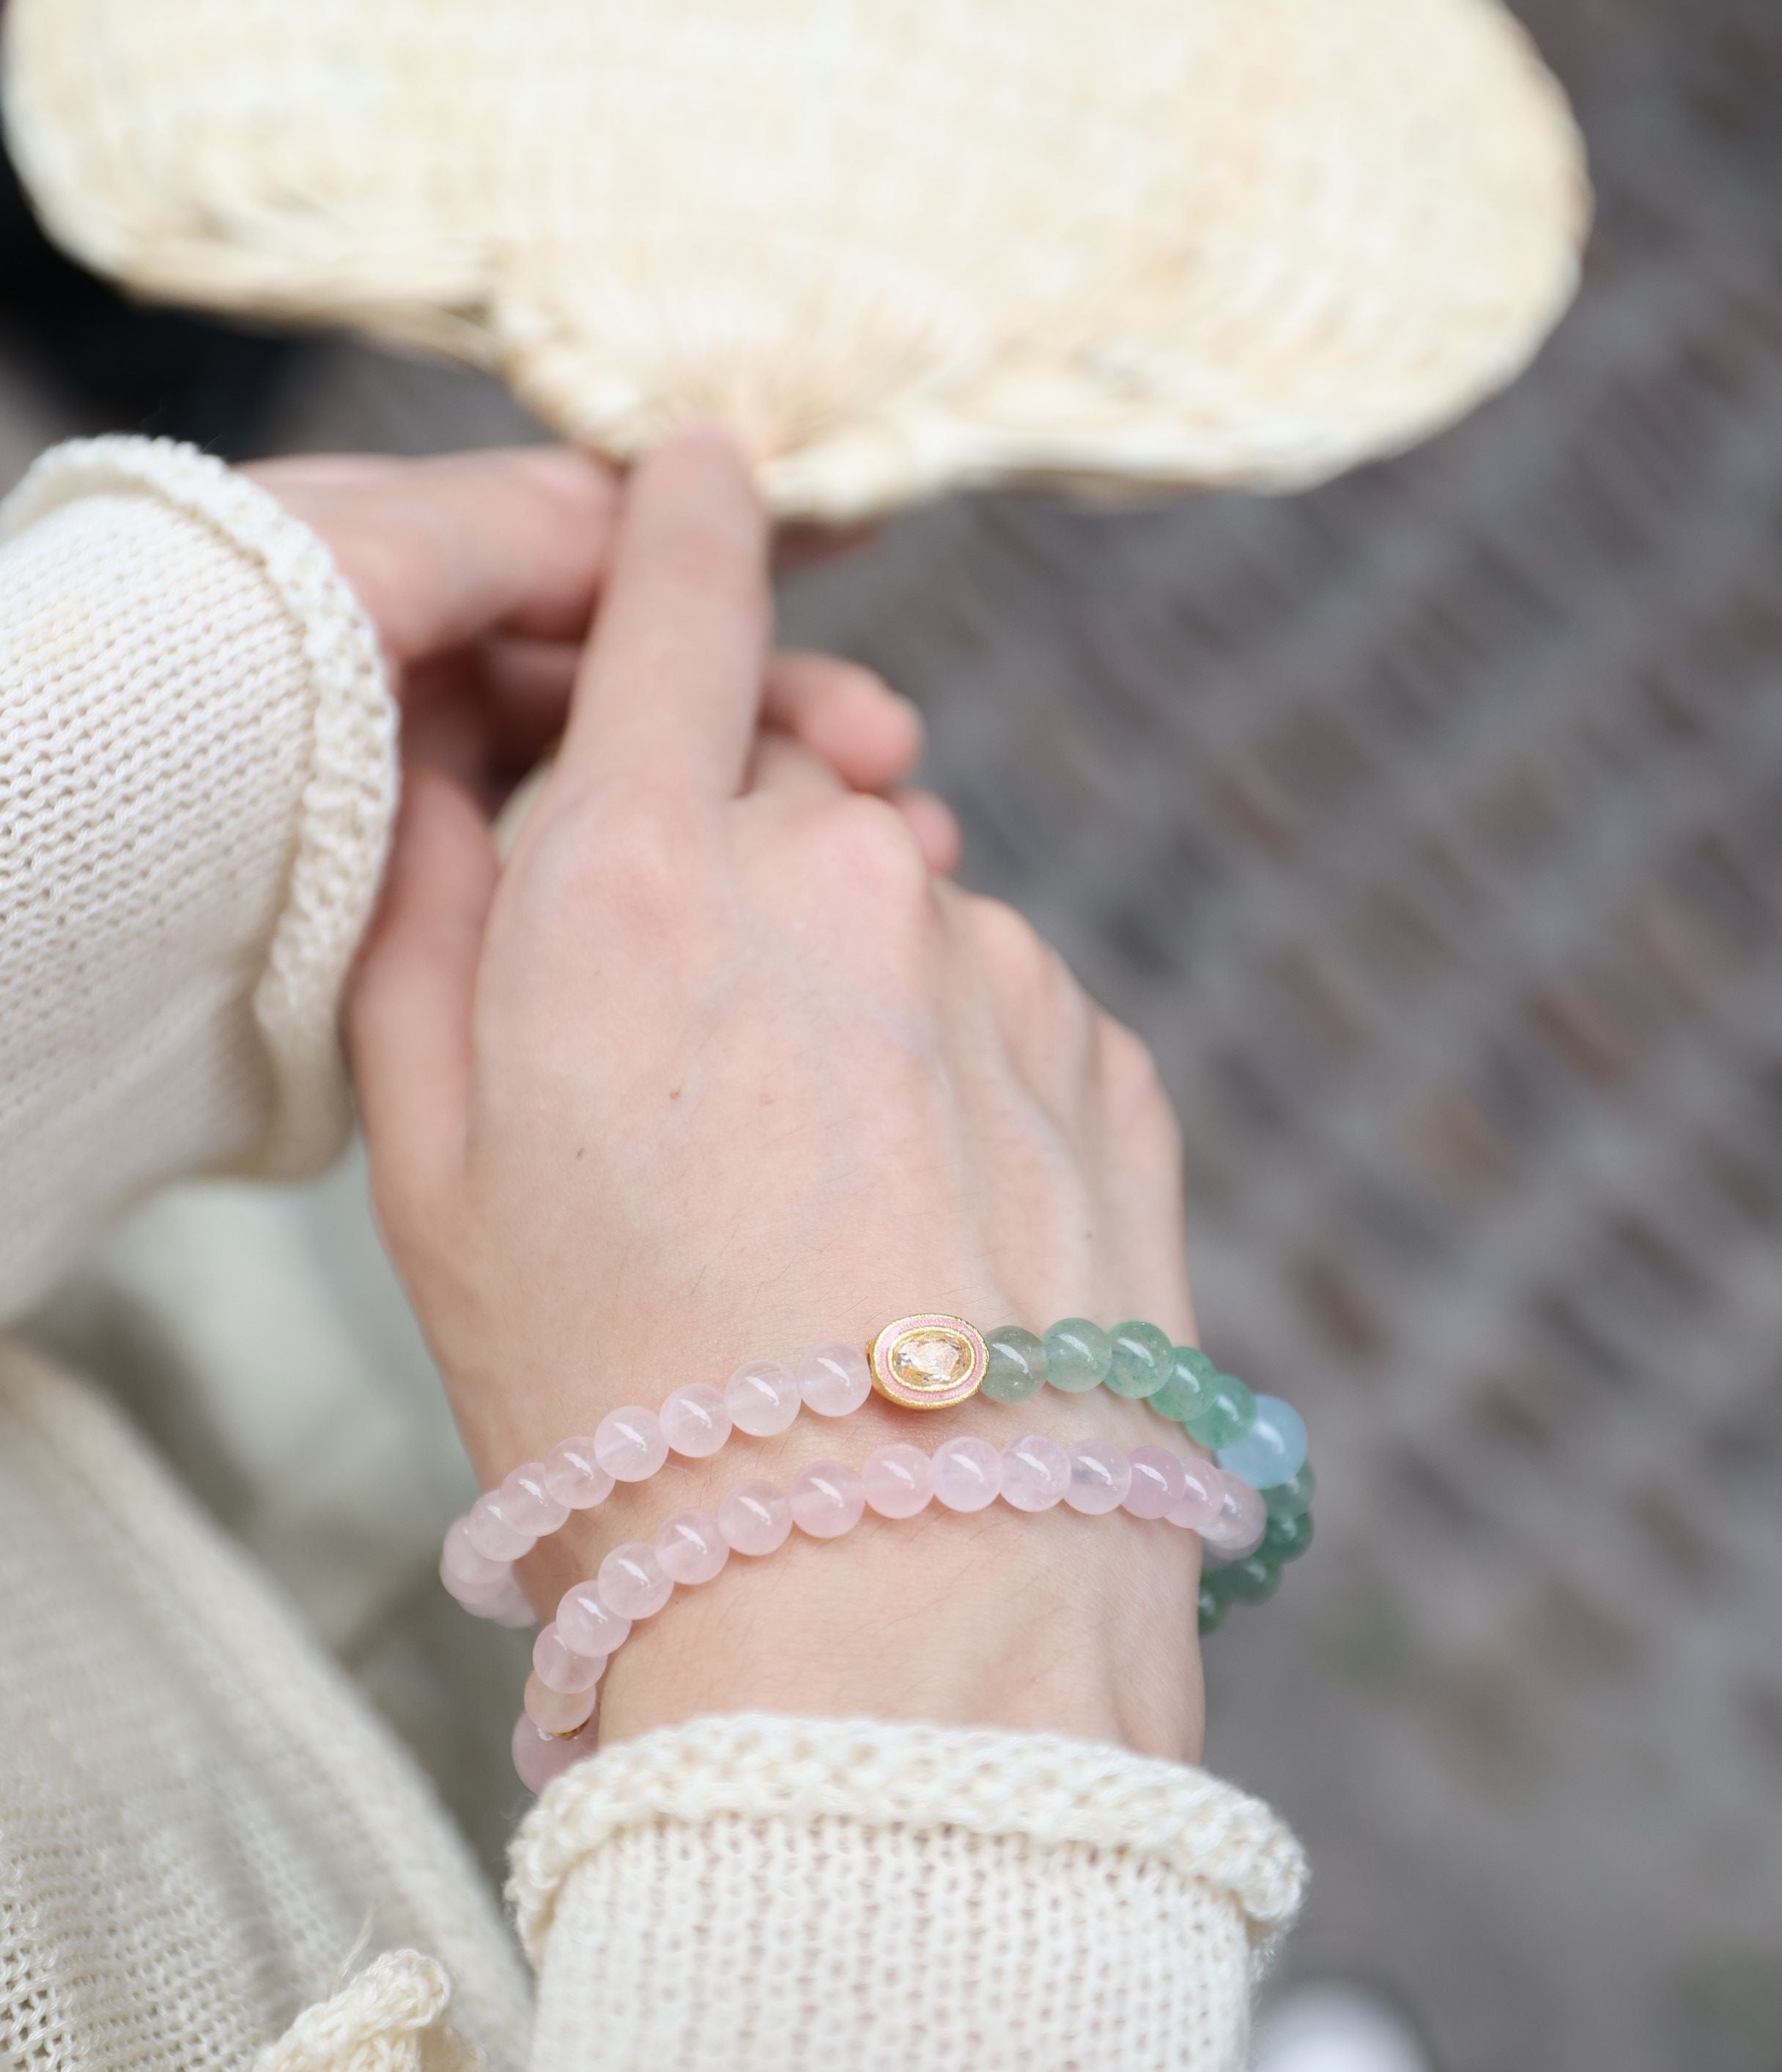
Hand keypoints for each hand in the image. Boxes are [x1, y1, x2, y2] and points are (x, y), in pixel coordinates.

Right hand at [347, 432, 1203, 1759]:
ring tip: (821, 1206)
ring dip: (862, 998)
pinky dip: (965, 1080)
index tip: (704, 470)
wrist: (887, 1601)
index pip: (679, 599)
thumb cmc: (615, 1396)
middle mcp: (841, 874)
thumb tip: (466, 764)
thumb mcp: (429, 1164)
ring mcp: (1005, 963)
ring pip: (908, 912)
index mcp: (642, 874)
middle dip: (739, 867)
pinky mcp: (1117, 1060)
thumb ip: (431, 916)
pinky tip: (924, 1233)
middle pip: (788, 783)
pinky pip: (1015, 1012)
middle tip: (695, 1074)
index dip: (686, 517)